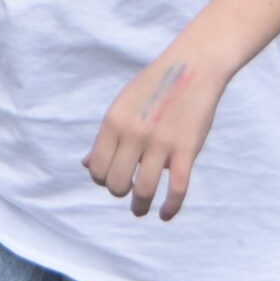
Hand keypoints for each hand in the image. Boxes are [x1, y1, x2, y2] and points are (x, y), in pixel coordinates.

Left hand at [84, 49, 232, 220]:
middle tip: (129, 191)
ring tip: (141, 210)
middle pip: (116, 183)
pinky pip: (177, 189)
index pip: (97, 168)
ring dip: (140, 207)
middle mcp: (134, 133)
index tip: (114, 178)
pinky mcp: (187, 149)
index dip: (102, 179)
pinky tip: (165, 214)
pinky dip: (170, 208)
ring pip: (143, 191)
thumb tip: (86, 165)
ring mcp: (161, 142)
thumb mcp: (122, 106)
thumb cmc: (154, 88)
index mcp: (114, 122)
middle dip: (120, 193)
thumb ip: (105, 137)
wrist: (193, 66)